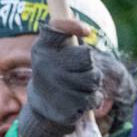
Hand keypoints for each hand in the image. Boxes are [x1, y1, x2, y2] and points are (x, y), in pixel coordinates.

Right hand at [17, 17, 101, 136]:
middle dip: (90, 65)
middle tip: (79, 70)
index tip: (87, 31)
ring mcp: (55, 90)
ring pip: (95, 80)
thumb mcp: (51, 44)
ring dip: (93, 83)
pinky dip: (93, 99)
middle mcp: (45, 68)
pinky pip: (94, 100)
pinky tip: (79, 98)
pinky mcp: (66, 110)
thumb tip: (87, 31)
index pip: (59, 28)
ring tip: (80, 84)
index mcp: (42, 48)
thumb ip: (63, 28)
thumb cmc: (53, 66)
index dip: (74, 26)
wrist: (42, 102)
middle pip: (88, 58)